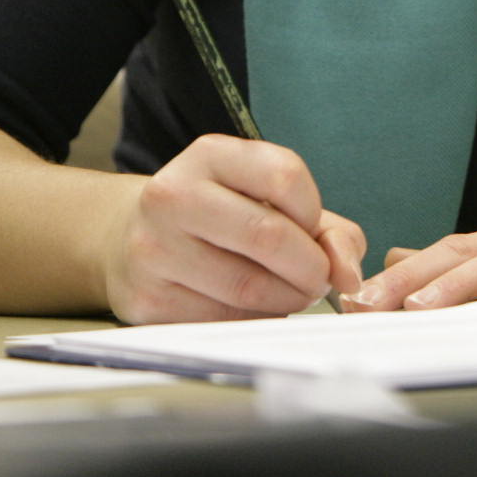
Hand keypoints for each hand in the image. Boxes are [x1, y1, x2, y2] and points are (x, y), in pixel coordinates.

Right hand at [100, 133, 365, 323]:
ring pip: (248, 287)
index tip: (313, 232)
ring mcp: (154, 248)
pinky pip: (222, 319)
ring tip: (290, 294)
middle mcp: (173, 195)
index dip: (314, 214)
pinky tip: (253, 307)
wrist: (127, 238)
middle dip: (310, 268)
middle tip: (317, 280)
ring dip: (286, 299)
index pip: (285, 176)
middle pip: (269, 236)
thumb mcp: (267, 198)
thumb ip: (326, 228)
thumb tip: (348, 275)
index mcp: (209, 156)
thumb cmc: (219, 216)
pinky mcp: (146, 298)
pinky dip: (253, 320)